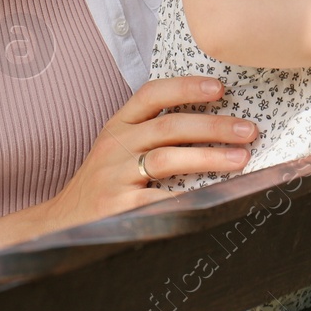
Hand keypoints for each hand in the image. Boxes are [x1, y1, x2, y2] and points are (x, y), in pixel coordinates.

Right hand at [40, 76, 257, 228]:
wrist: (62, 223)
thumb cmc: (103, 184)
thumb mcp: (118, 149)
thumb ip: (153, 134)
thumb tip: (215, 126)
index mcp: (118, 126)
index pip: (151, 94)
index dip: (186, 87)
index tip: (219, 88)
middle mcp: (115, 146)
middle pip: (169, 126)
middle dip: (214, 126)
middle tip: (248, 130)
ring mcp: (114, 176)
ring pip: (167, 158)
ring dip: (209, 157)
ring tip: (241, 159)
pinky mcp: (118, 207)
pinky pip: (159, 199)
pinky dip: (188, 198)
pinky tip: (213, 198)